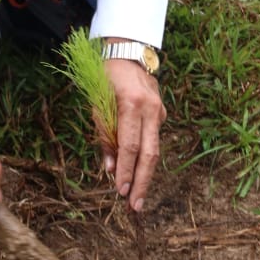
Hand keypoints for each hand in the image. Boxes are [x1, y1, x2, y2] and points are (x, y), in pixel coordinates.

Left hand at [102, 59, 166, 212]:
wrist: (127, 52)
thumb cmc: (106, 78)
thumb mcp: (98, 104)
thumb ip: (105, 136)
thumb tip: (110, 169)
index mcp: (131, 104)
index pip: (130, 145)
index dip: (126, 170)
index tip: (121, 191)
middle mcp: (150, 109)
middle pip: (150, 154)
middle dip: (142, 182)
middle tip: (136, 206)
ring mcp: (160, 111)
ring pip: (155, 150)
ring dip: (146, 175)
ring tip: (138, 197)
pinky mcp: (162, 113)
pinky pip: (153, 139)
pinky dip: (145, 158)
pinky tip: (139, 173)